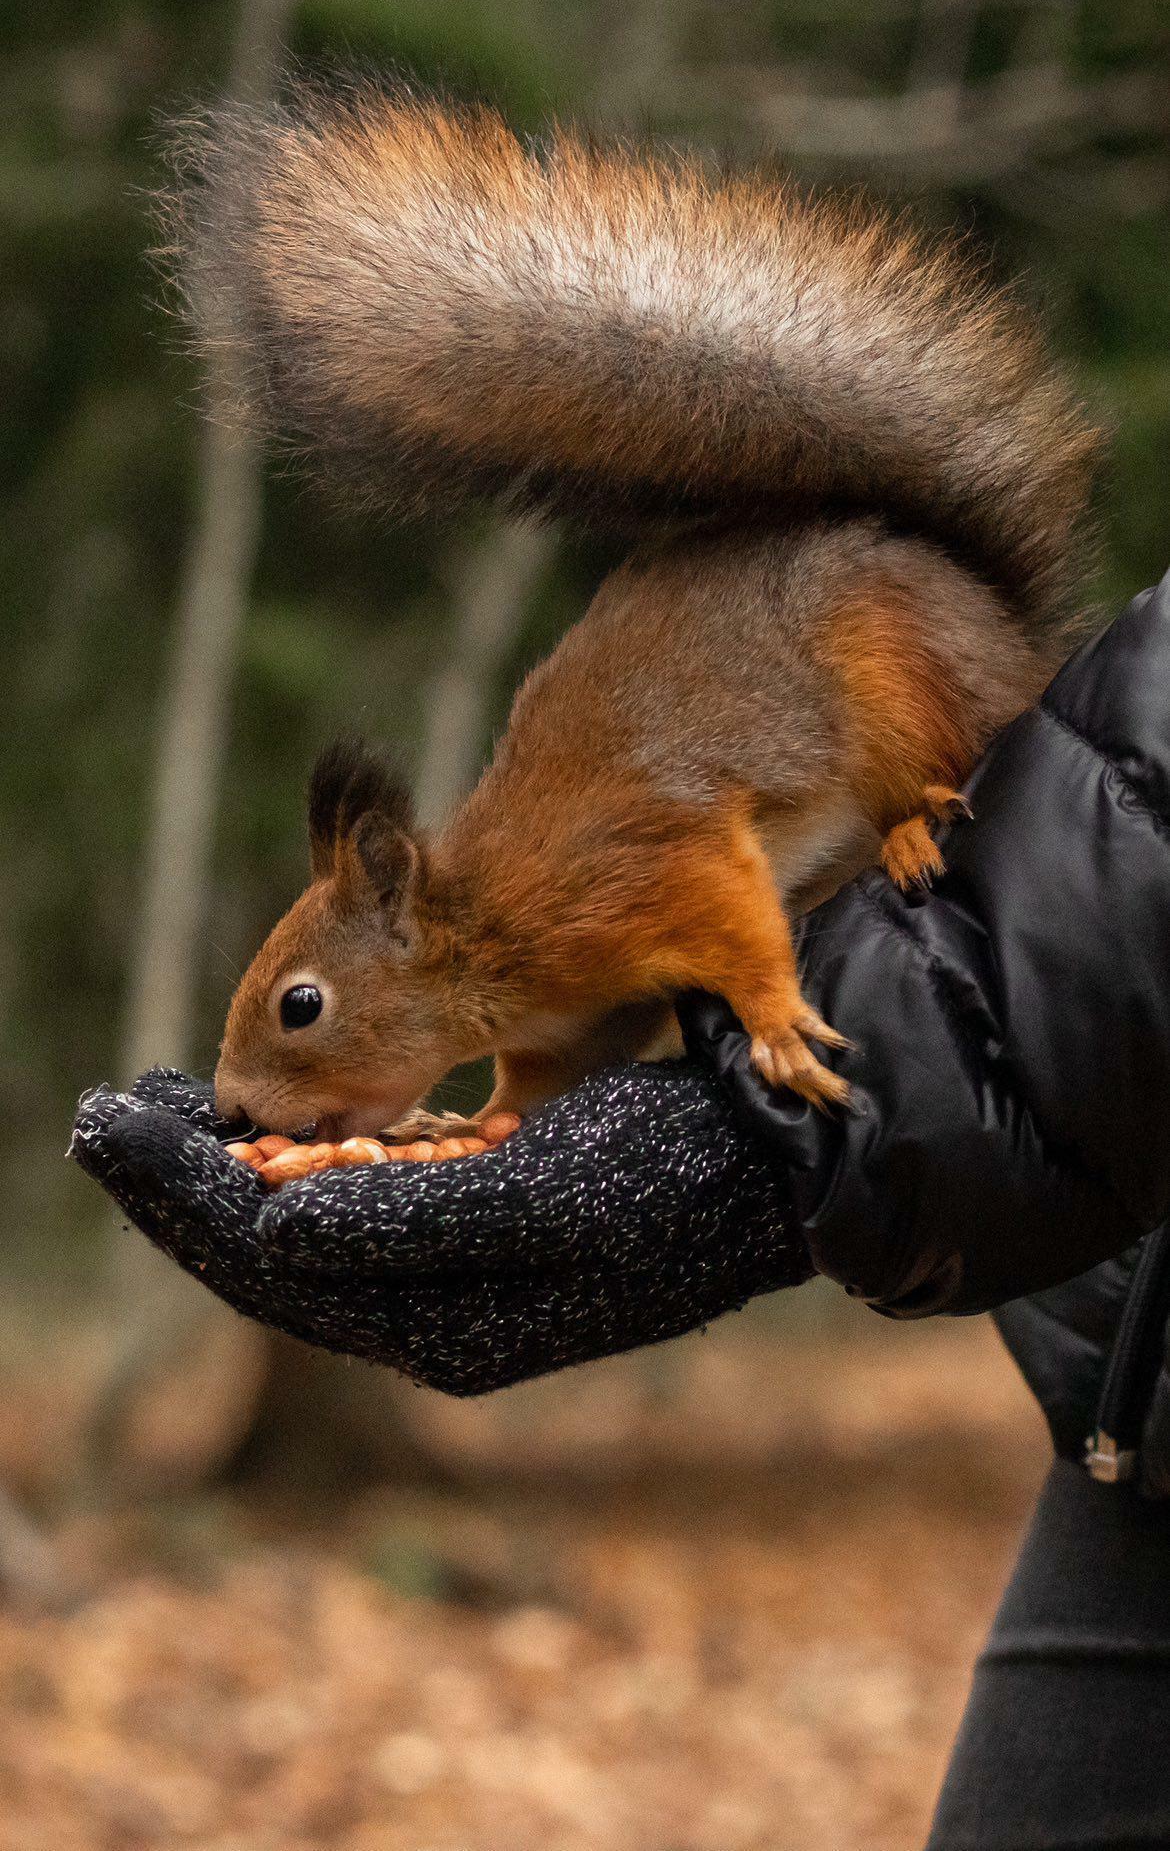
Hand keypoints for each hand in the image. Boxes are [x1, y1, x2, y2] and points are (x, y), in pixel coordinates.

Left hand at [72, 1060, 809, 1392]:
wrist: (782, 1173)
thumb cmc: (676, 1171)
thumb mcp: (548, 1197)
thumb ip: (406, 1224)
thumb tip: (268, 1235)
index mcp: (446, 1326)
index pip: (270, 1265)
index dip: (180, 1193)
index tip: (109, 1120)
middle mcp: (438, 1320)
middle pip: (268, 1257)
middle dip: (181, 1186)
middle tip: (104, 1113)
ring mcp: (460, 1287)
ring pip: (303, 1236)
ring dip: (226, 1177)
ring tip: (158, 1116)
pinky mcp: (482, 1240)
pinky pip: (357, 1217)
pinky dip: (296, 1171)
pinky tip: (266, 1134)